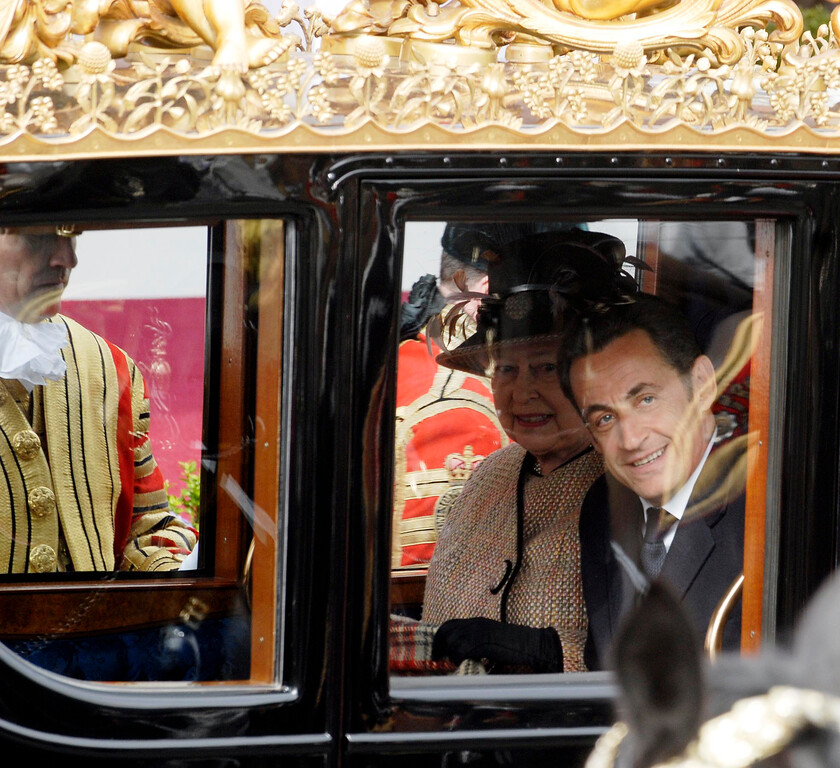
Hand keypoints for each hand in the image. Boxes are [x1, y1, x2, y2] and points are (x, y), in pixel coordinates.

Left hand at [432, 617, 562, 672]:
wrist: (529, 644)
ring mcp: (479, 633)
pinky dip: (460, 659)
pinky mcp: (483, 643)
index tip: (436, 650)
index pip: (449, 625)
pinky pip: (462, 651)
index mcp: (476, 621)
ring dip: (451, 654)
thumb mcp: (491, 637)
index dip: (439, 637)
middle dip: (439, 646)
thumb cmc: (513, 644)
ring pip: (453, 642)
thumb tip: (459, 650)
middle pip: (446, 632)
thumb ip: (476, 640)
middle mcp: (475, 624)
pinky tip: (466, 663)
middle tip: (437, 659)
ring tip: (457, 662)